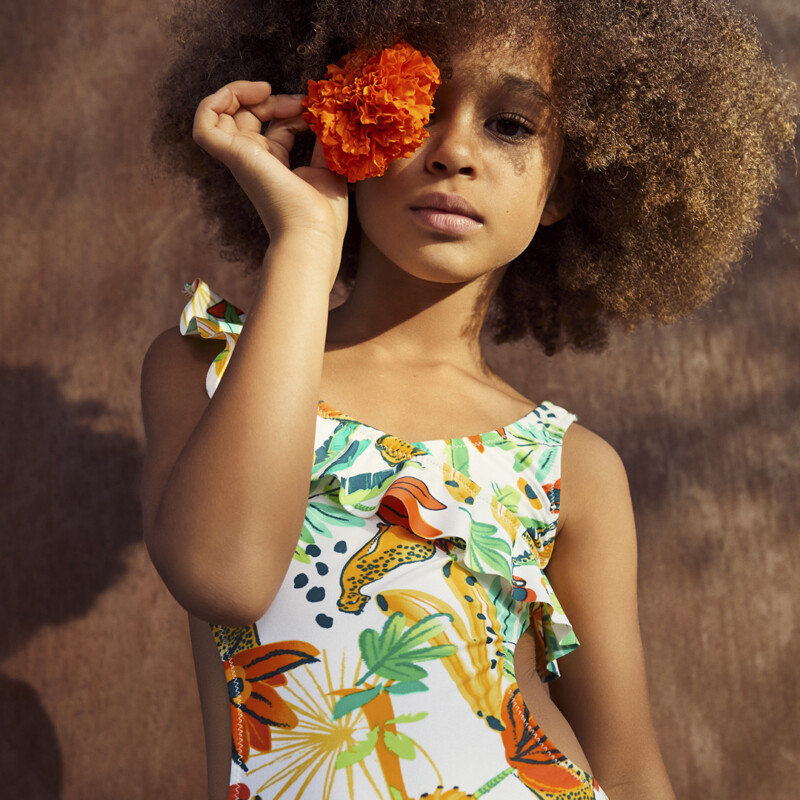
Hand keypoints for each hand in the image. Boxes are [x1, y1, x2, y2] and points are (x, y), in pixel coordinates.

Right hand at [193, 81, 347, 244]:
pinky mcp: (233, 156)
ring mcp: (241, 158)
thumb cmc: (323, 214)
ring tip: (266, 91)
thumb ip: (325, 138)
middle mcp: (255, 161)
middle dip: (272, 100)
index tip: (315, 112)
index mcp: (276, 166)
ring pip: (220, 116)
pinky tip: (247, 93)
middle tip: (300, 103)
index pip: (276, 127)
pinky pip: (204, 125)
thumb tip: (325, 111)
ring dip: (240, 93)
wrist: (312, 234)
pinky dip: (214, 102)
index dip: (293, 110)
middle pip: (249, 117)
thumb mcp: (330, 166)